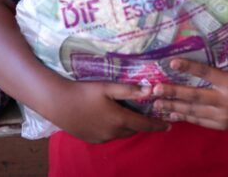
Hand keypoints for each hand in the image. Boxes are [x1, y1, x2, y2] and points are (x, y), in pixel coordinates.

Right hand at [47, 78, 169, 143]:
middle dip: (144, 125)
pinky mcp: (92, 140)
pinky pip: (110, 136)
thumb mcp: (108, 87)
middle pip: (134, 130)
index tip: (169, 125)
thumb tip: (151, 90)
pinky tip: (113, 121)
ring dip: (129, 127)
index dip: (157, 125)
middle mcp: (113, 132)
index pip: (144, 124)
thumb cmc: (84, 92)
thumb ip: (129, 90)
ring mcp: (102, 138)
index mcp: (119, 119)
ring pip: (122, 134)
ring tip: (134, 118)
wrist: (58, 103)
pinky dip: (116, 130)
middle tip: (152, 118)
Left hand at [151, 38, 227, 129]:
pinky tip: (171, 114)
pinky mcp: (221, 125)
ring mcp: (222, 116)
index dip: (189, 68)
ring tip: (156, 104)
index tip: (172, 63)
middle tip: (155, 89)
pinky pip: (199, 121)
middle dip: (173, 93)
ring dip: (174, 107)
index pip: (206, 74)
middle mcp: (225, 101)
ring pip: (194, 111)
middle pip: (195, 96)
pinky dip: (184, 118)